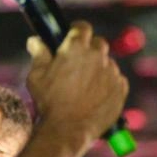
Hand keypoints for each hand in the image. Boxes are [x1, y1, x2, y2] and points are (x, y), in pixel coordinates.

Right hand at [25, 22, 127, 145]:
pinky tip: (96, 95)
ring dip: (99, 69)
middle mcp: (98, 56)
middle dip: (89, 50)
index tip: (72, 38)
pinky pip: (117, 80)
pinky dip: (108, 84)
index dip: (77, 32)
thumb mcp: (37, 76)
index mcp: (76, 48)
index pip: (82, 27)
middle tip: (78, 64)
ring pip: (107, 63)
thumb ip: (39, 54)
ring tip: (85, 86)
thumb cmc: (49, 102)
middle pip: (98, 44)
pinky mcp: (121, 88)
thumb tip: (36, 40)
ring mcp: (112, 72)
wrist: (68, 130)